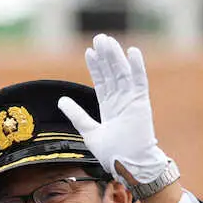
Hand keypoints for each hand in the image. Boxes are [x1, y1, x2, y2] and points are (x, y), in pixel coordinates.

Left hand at [57, 34, 167, 187]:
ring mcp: (131, 100)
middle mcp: (121, 101)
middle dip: (105, 57)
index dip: (96, 67)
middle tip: (98, 38)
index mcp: (110, 107)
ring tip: (107, 41)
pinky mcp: (141, 102)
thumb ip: (77, 115)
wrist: (128, 164)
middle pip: (112, 74)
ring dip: (115, 57)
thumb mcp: (89, 131)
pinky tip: (131, 51)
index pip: (102, 82)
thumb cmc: (112, 153)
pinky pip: (139, 81)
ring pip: (122, 73)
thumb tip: (61, 101)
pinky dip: (137, 66)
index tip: (89, 52)